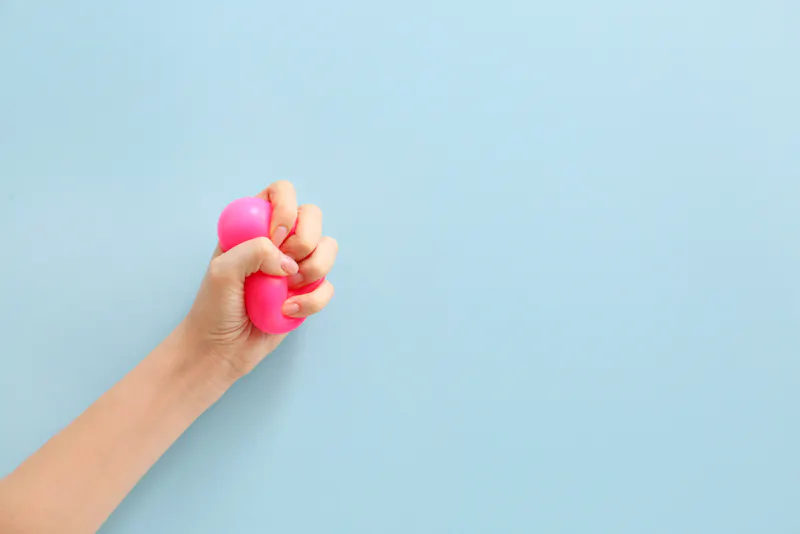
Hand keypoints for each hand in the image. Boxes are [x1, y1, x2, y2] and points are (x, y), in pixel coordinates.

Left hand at [182, 181, 337, 381]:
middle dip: (304, 241)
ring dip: (313, 271)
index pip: (282, 192)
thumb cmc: (214, 307)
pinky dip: (312, 300)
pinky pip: (327, 286)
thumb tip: (289, 262)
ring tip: (286, 290)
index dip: (286, 209)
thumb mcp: (222, 271)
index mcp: (253, 224)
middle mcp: (278, 240)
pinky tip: (286, 310)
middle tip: (283, 267)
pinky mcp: (307, 293)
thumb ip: (254, 251)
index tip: (275, 237)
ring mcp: (295, 266)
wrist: (220, 349)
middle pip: (313, 216)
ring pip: (328, 249)